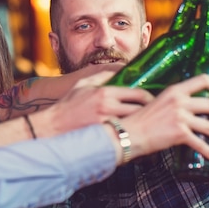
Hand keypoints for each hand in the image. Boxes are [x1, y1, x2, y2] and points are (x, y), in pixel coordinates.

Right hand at [32, 71, 154, 137]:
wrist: (53, 126)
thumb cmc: (67, 106)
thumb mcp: (82, 85)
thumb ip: (101, 76)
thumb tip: (118, 70)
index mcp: (105, 92)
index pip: (137, 93)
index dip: (148, 97)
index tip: (152, 100)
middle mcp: (107, 107)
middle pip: (140, 109)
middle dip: (149, 112)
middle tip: (155, 115)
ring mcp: (106, 123)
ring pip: (134, 123)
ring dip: (142, 124)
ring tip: (147, 126)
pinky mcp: (103, 137)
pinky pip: (124, 136)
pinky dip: (130, 136)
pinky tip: (134, 137)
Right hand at [116, 74, 208, 161]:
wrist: (129, 133)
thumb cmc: (140, 120)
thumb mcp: (158, 102)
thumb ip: (174, 101)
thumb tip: (189, 107)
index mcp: (175, 90)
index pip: (203, 80)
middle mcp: (179, 101)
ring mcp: (180, 117)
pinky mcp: (180, 133)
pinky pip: (201, 143)